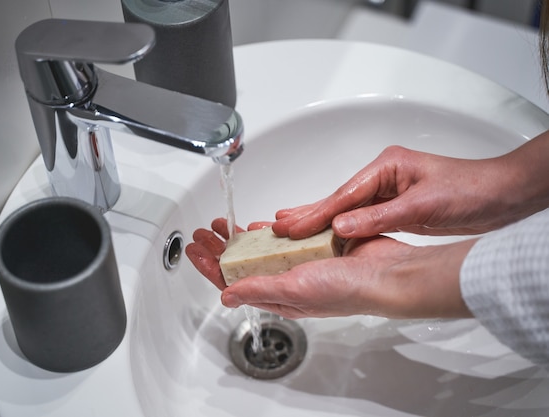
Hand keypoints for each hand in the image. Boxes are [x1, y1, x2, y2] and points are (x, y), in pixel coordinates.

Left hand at [185, 218, 474, 318]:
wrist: (386, 273)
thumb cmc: (347, 290)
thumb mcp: (294, 291)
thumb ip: (258, 289)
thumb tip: (224, 294)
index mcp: (279, 296)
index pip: (233, 282)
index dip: (210, 267)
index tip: (194, 250)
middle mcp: (287, 281)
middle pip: (242, 264)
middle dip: (219, 249)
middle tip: (202, 233)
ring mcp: (301, 262)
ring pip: (261, 250)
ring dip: (239, 238)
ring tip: (221, 225)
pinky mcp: (315, 246)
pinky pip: (285, 237)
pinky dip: (268, 231)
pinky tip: (256, 224)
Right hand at [272, 142, 548, 239]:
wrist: (503, 195)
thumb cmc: (471, 191)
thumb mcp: (421, 206)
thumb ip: (378, 217)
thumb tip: (341, 227)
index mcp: (386, 166)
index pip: (343, 195)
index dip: (315, 213)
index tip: (290, 227)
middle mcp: (384, 176)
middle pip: (338, 198)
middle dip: (308, 212)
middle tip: (276, 225)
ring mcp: (389, 190)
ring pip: (347, 208)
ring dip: (320, 220)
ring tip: (291, 227)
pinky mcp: (397, 205)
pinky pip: (362, 217)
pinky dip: (342, 227)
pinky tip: (328, 234)